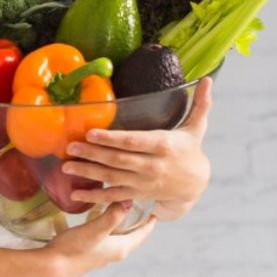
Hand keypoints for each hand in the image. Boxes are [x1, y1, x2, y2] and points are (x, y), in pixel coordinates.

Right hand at [45, 201, 155, 276]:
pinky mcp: (90, 252)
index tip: (154, 211)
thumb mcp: (95, 229)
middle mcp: (113, 253)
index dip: (148, 223)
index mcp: (120, 248)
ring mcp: (101, 254)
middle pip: (132, 236)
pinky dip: (107, 227)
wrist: (53, 266)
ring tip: (121, 210)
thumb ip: (113, 215)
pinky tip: (97, 218)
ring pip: (118, 237)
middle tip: (140, 208)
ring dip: (122, 224)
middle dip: (137, 223)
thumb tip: (129, 200)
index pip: (141, 235)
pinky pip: (105, 237)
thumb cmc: (74, 250)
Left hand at [60, 77, 213, 220]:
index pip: (134, 141)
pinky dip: (94, 197)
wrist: (195, 184)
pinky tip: (75, 194)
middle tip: (70, 147)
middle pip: (119, 160)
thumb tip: (209, 79)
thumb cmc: (189, 149)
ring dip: (88, 173)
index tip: (91, 133)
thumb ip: (200, 103)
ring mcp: (143, 183)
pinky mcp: (136, 194)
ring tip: (67, 166)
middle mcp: (152, 166)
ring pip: (112, 178)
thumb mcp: (196, 127)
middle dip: (92, 154)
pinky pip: (113, 197)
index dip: (112, 139)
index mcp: (163, 145)